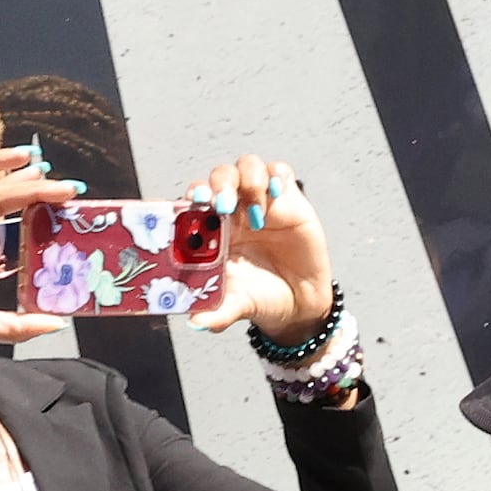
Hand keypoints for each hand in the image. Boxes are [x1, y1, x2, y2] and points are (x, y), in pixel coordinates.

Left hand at [186, 154, 335, 345]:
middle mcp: (233, 211)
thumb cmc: (259, 297)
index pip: (195, 200)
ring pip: (247, 167)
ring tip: (255, 212)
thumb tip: (196, 324)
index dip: (192, 195)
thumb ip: (217, 312)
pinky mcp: (288, 199)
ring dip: (248, 180)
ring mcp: (260, 202)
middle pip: (219, 178)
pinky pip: (280, 172)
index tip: (195, 201)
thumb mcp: (237, 306)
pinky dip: (276, 175)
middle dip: (219, 185)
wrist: (298, 303)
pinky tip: (276, 193)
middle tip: (223, 204)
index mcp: (212, 230)